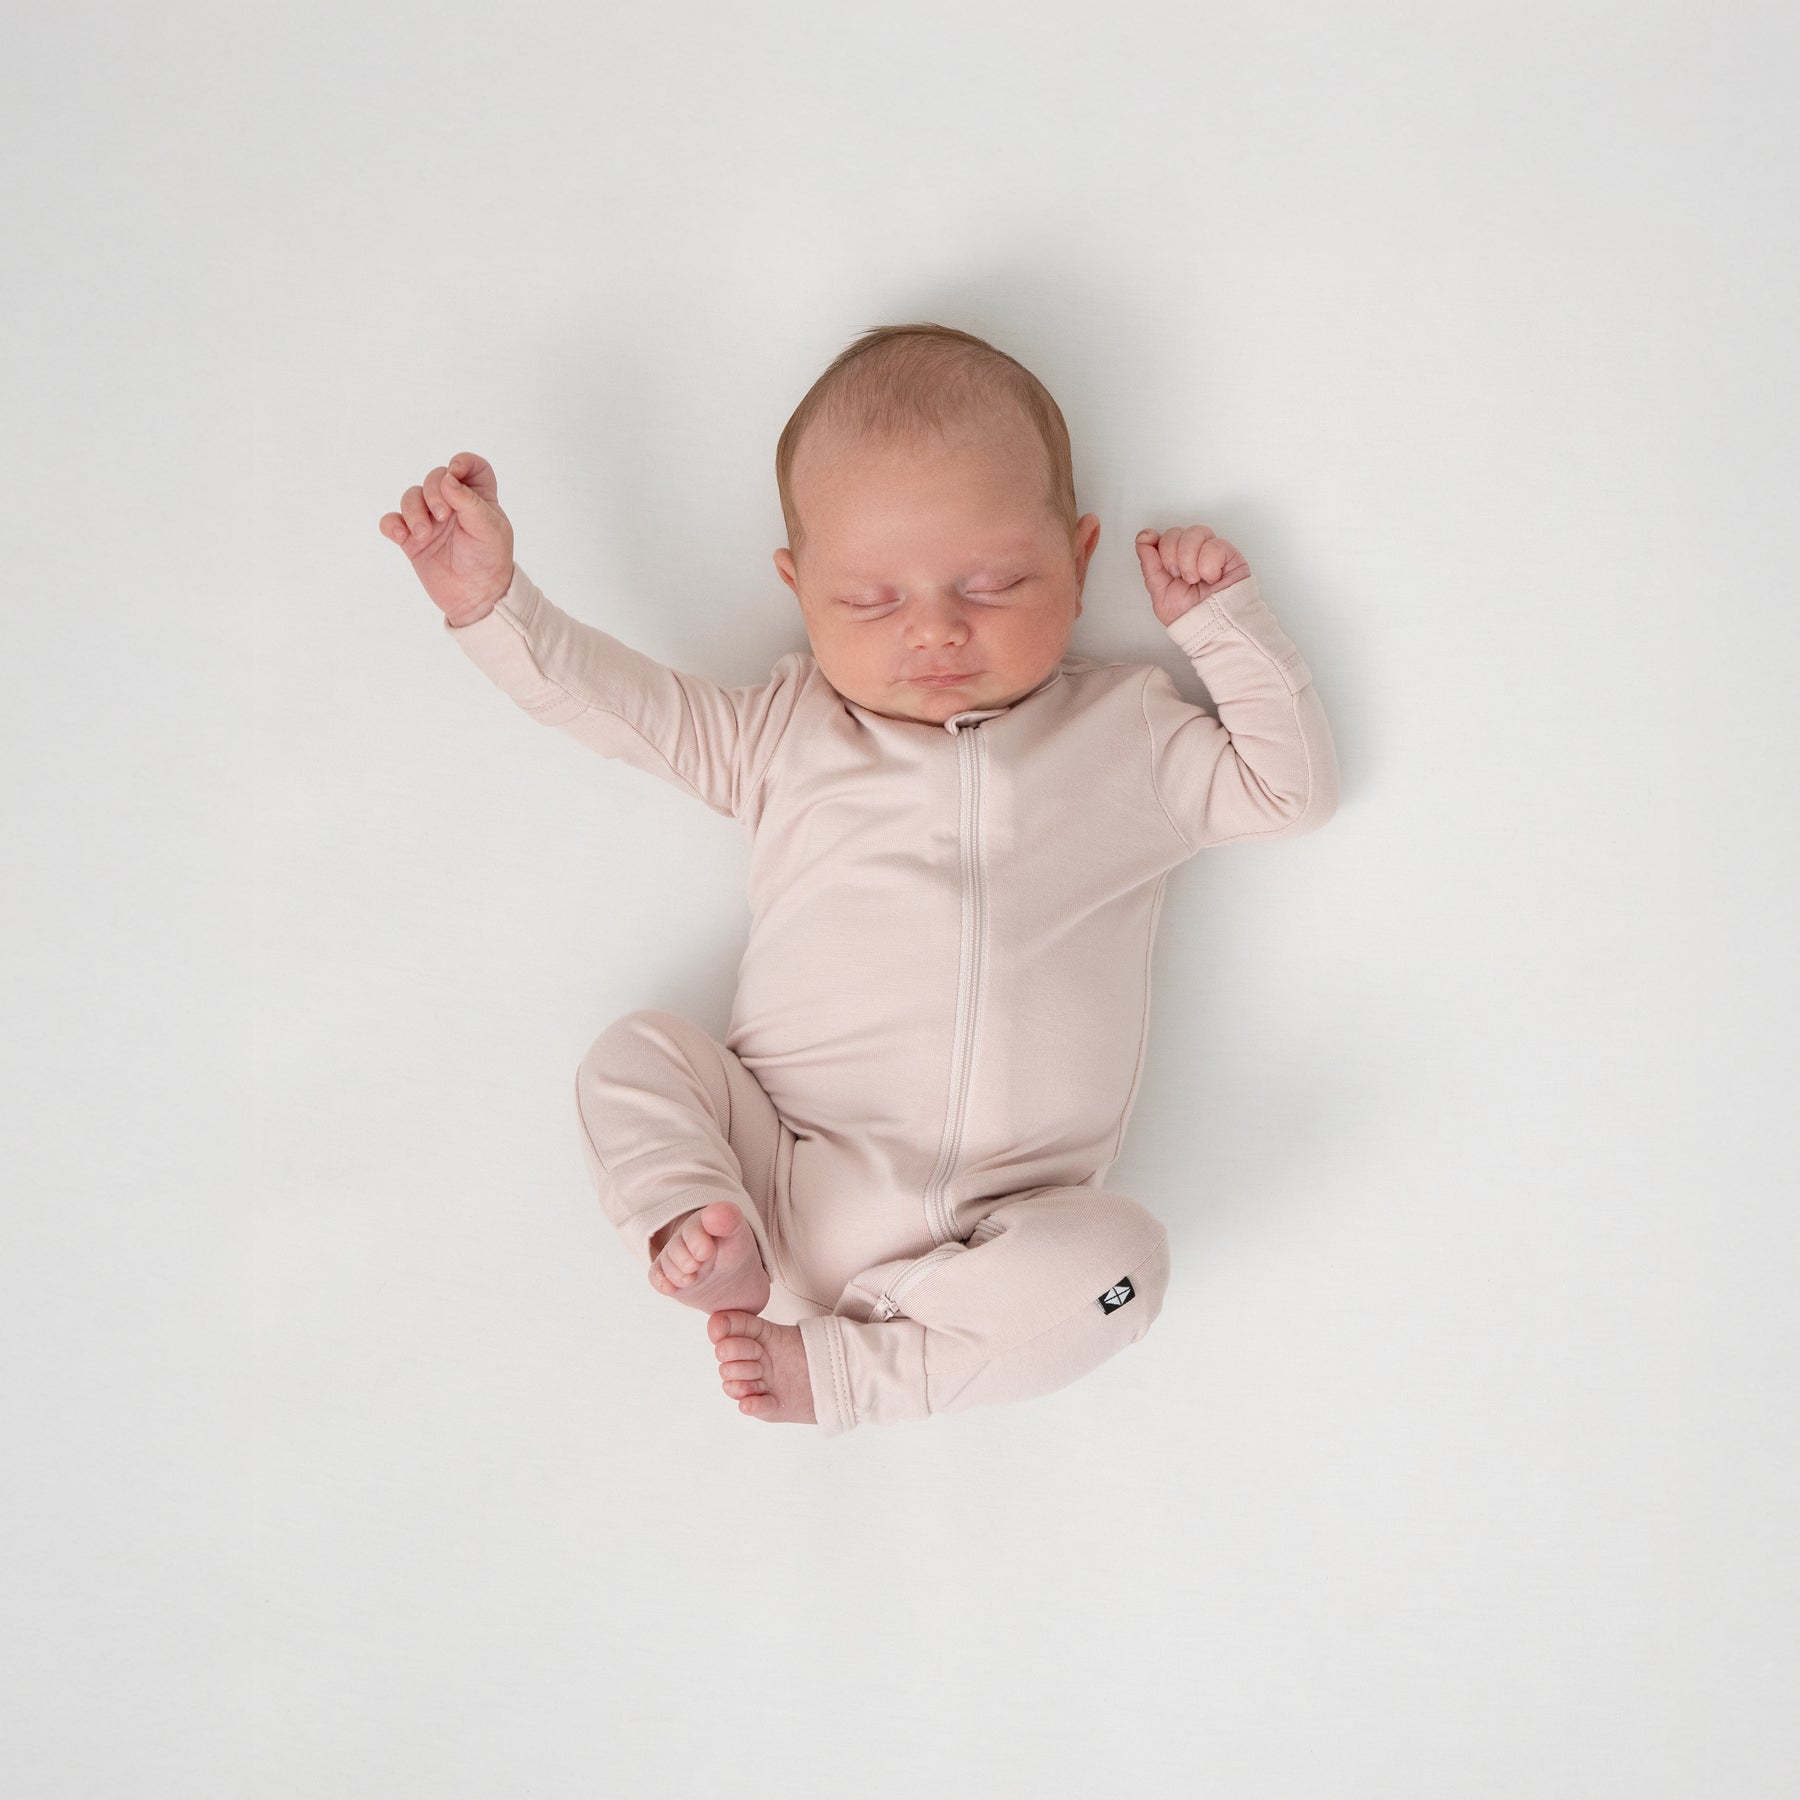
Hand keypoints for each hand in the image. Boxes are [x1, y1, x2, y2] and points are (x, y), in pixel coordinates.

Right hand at [378, 452, 516, 625]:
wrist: (476, 598)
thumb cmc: (489, 562)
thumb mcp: (489, 530)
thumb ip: (469, 501)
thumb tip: (447, 477)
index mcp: (478, 498)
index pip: (472, 467)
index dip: (464, 462)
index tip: (456, 471)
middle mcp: (453, 505)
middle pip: (435, 478)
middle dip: (433, 491)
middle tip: (441, 516)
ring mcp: (430, 520)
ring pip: (411, 497)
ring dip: (413, 511)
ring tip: (423, 534)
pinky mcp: (412, 539)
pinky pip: (392, 522)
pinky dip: (391, 525)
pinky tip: (400, 536)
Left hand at [1134, 525, 1250, 627]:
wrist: (1212, 630)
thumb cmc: (1190, 617)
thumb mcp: (1160, 594)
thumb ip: (1150, 566)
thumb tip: (1142, 542)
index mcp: (1172, 561)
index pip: (1160, 537)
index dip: (1151, 536)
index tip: (1147, 540)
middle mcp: (1190, 553)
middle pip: (1175, 532)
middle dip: (1170, 554)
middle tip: (1176, 575)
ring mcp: (1209, 551)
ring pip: (1195, 532)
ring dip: (1189, 559)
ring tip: (1194, 579)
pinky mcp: (1229, 554)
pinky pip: (1214, 545)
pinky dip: (1209, 565)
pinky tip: (1211, 578)